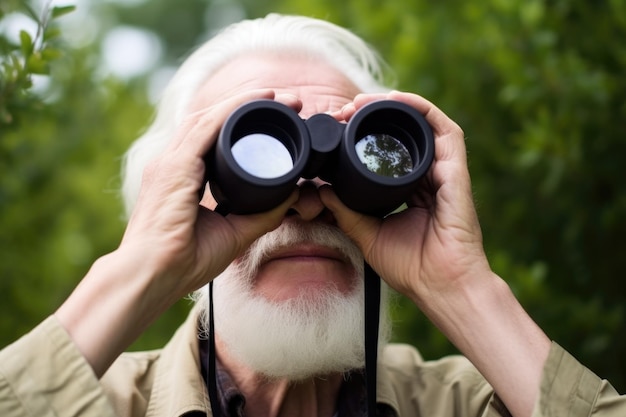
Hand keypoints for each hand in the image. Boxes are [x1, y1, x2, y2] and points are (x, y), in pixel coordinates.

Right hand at [55, 89, 299, 375]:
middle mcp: (175, 163)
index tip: (279, 116)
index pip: (215, 137)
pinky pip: (206, 128)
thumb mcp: (234, 233)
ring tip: (278, 96)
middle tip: (288, 101)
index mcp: (184, 176)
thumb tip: (291, 196)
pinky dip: (231, 110)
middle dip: (250, 105)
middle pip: (214, 120)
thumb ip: (261, 214)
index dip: (245, 122)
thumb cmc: (185, 260)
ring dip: (246, 102)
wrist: (153, 276)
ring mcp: (171, 162)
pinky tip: (256, 100)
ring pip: (210, 117)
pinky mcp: (174, 167)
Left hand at [322, 90, 489, 304]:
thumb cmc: (412, 268)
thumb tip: (324, 191)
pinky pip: (445, 131)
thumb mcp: (368, 236)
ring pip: (423, 124)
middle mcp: (429, 176)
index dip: (365, 135)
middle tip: (345, 109)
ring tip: (363, 101)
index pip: (390, 152)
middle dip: (374, 114)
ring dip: (394, 106)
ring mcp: (445, 172)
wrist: (441, 287)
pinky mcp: (457, 173)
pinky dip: (422, 110)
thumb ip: (347, 213)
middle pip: (404, 132)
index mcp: (412, 190)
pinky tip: (396, 101)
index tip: (339, 128)